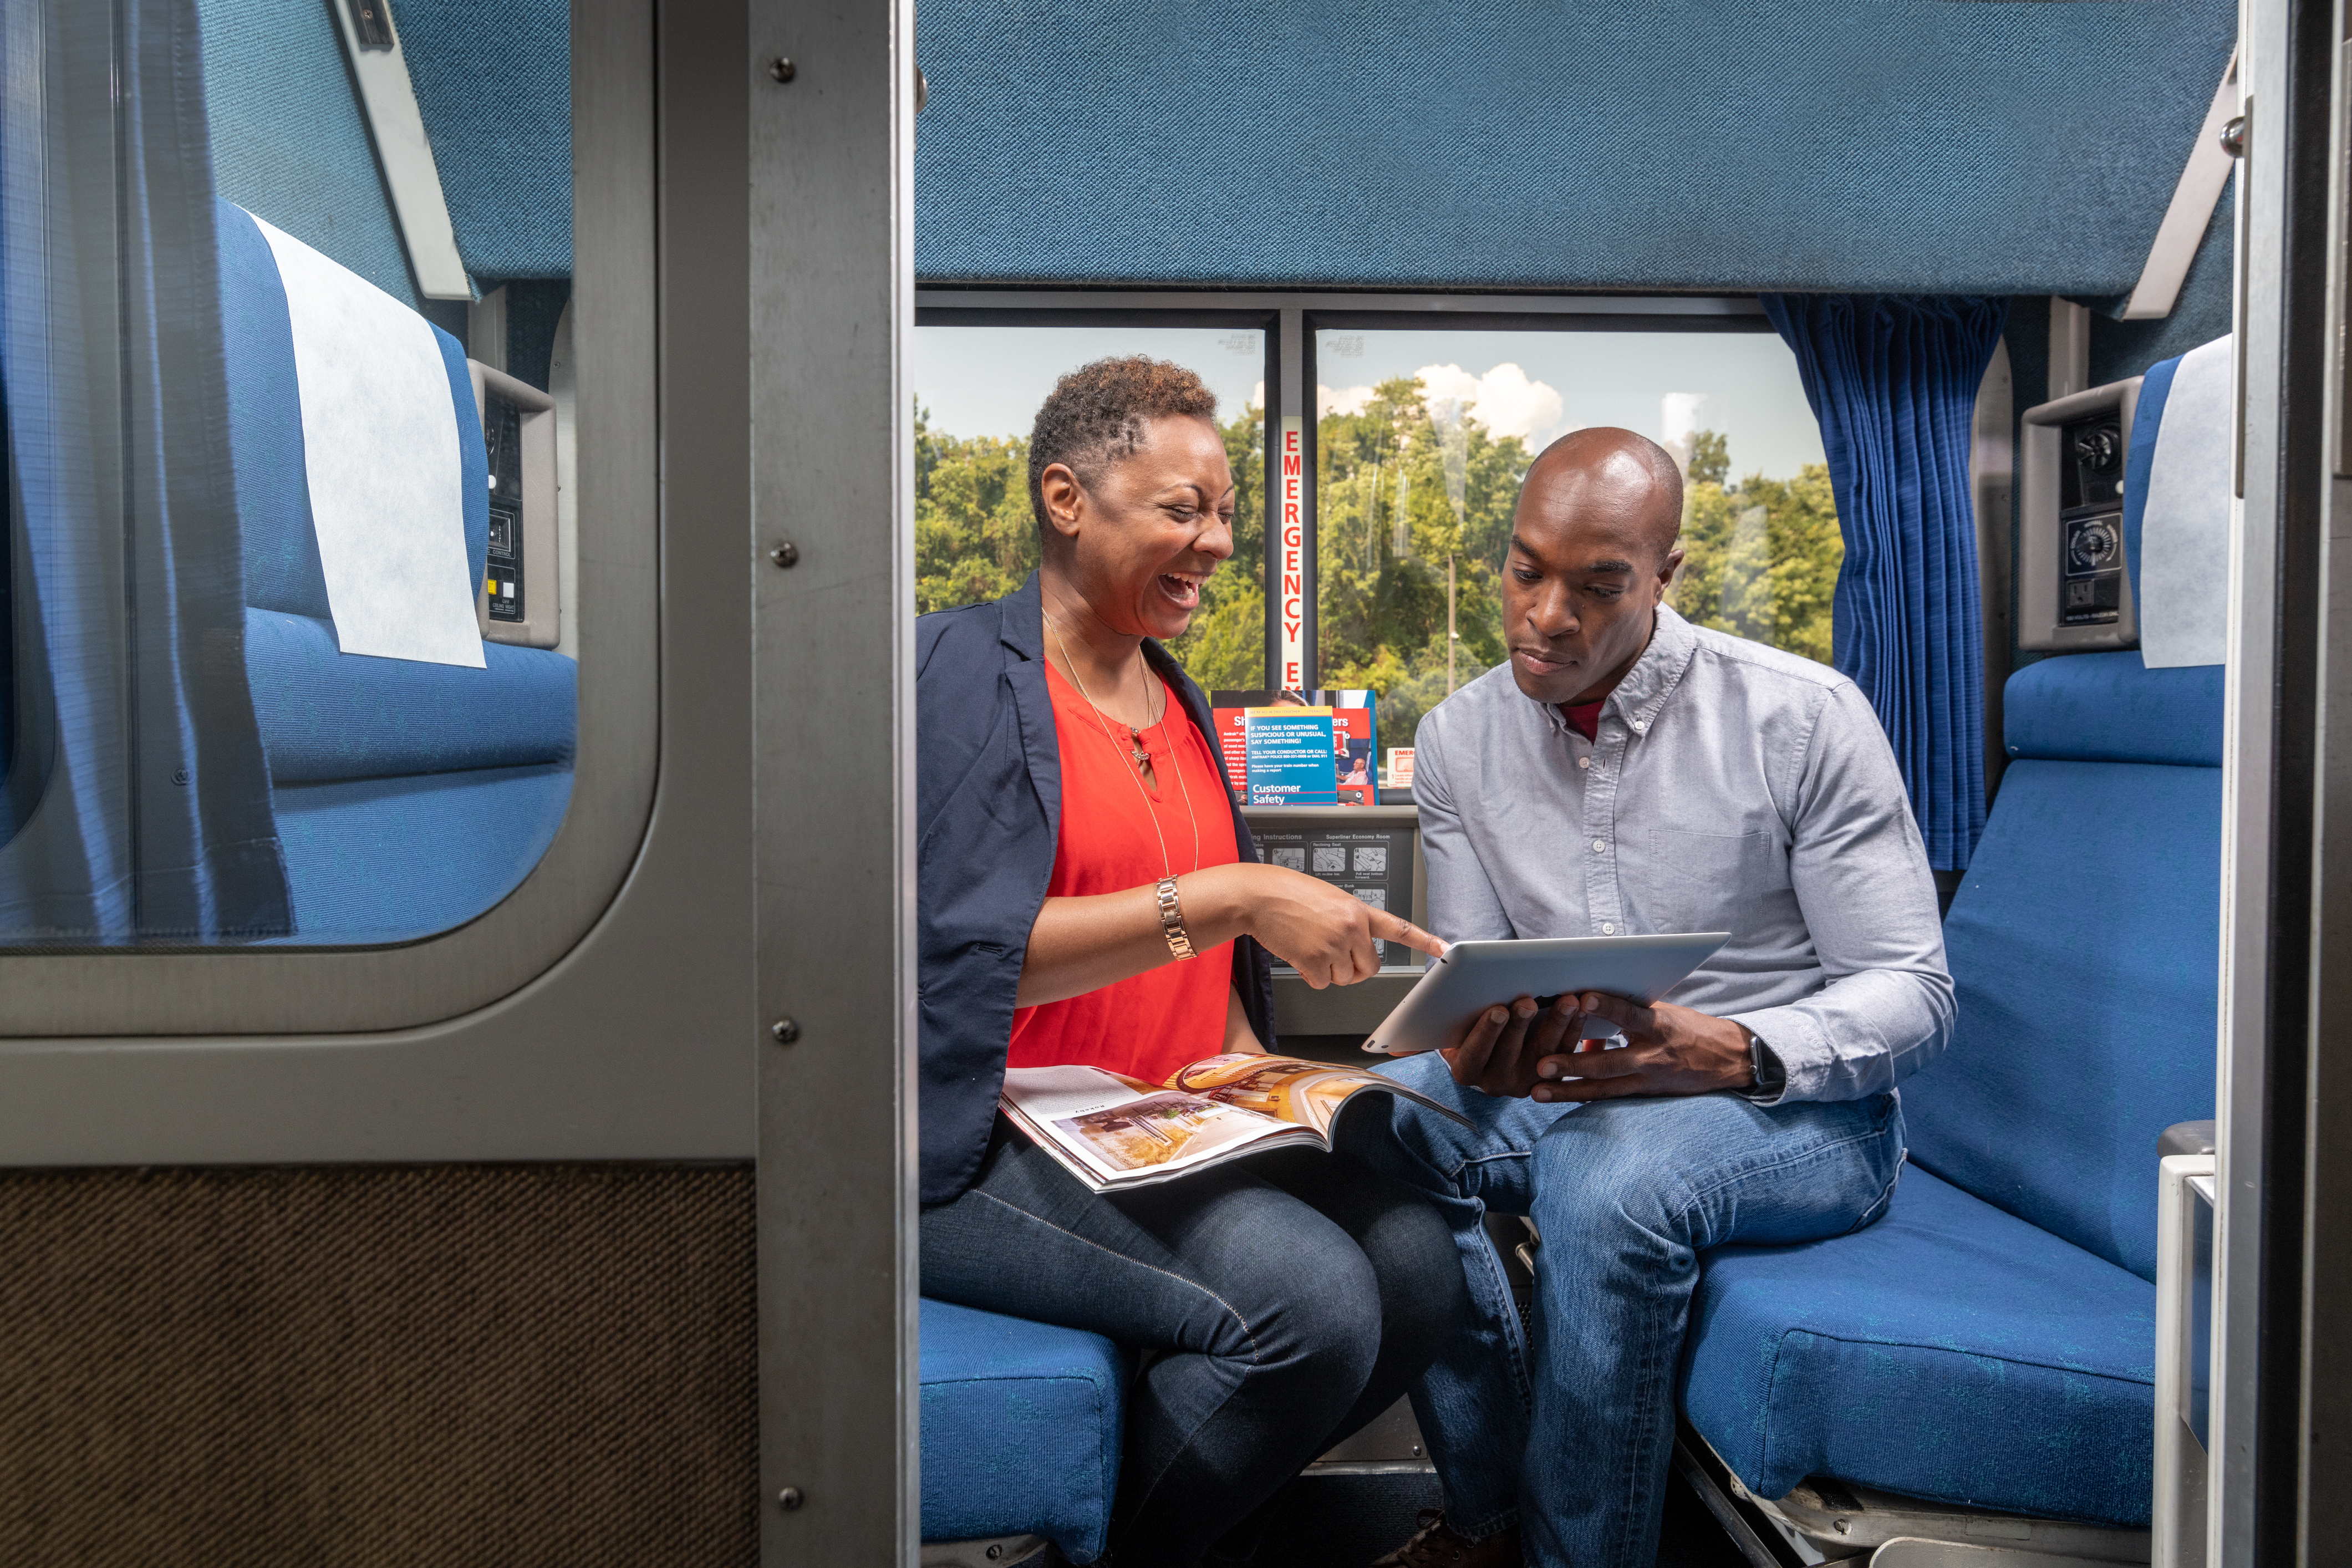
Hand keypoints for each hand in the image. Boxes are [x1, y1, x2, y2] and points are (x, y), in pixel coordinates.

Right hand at [1205, 863, 1446, 988]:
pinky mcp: (1314, 961)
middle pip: (1368, 968)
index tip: (1445, 949)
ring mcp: (1333, 946)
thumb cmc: (1288, 893)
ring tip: (1309, 946)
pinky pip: (1322, 983)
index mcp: (1358, 910)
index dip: (1424, 940)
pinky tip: (1299, 954)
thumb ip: (1347, 921)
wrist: (1258, 896)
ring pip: (1344, 978)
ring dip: (1328, 971)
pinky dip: (1310, 975)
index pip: (1398, 927)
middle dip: (1353, 969)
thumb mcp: (1328, 899)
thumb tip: (1352, 949)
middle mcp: (1351, 928)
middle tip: (1333, 956)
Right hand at [1440, 993, 1587, 1097]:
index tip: (1498, 1010)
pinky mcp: (1550, 1080)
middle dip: (1521, 1025)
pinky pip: (1564, 1056)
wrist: (1487, 1054)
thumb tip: (1451, 964)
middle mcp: (1494, 1083)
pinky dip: (1573, 1031)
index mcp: (1466, 1070)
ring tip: (1566, 1001)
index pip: (1474, 1053)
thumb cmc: (1468, 1030)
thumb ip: (1456, 1004)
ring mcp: (1524, 1084)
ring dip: (1556, 1025)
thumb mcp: (1454, 1024)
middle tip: (1529, 1002)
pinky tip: (1580, 1011)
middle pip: (1509, 1054)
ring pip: (1542, 1055)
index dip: (1486, 1032)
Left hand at [1526, 993, 1754, 1102]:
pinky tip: (1558, 1098)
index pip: (1629, 1013)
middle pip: (1608, 1062)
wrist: (1728, 1059)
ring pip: (1603, 1088)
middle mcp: (1653, 1055)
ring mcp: (1649, 1079)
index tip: (1582, 999)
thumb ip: (1625, 1015)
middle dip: (1573, 1064)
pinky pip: (1610, 1097)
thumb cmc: (1688, 1029)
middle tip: (1541, 1064)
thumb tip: (1587, 1017)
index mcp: (1658, 1025)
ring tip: (1537, 1092)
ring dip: (1568, 1090)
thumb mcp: (1662, 1013)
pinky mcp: (1647, 1094)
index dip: (1606, 1006)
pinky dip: (1584, 1097)